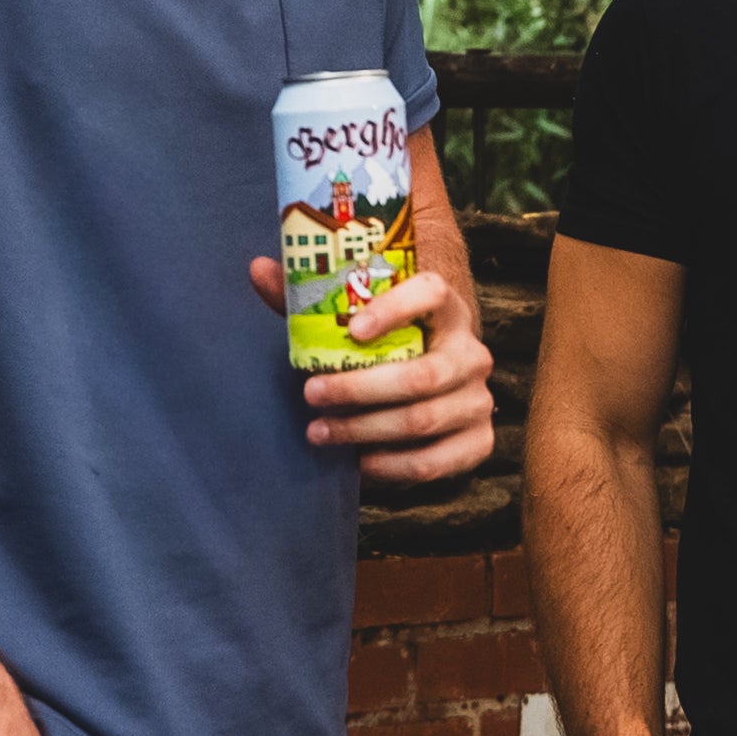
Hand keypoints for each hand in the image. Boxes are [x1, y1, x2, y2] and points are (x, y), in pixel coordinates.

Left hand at [248, 258, 494, 481]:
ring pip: (423, 420)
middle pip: (422, 375)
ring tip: (319, 432)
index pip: (431, 293)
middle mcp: (471, 352)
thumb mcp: (350, 317)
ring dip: (365, 430)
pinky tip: (361, 461)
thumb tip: (257, 269)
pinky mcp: (480, 440)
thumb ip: (308, 296)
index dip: (395, 308)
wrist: (431, 382)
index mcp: (445, 308)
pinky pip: (437, 462)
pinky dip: (394, 466)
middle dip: (359, 389)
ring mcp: (479, 399)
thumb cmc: (382, 344)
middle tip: (311, 393)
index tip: (351, 330)